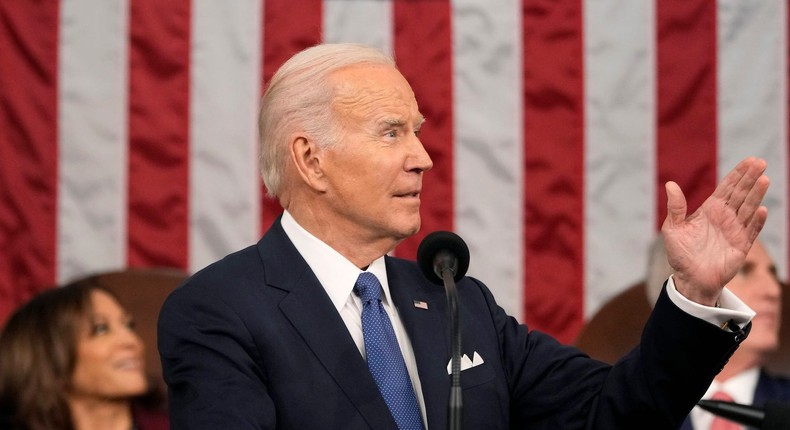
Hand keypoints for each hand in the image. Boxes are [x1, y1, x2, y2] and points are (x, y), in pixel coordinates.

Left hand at [661, 157, 769, 305]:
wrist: (689, 279)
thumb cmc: (680, 254)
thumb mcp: (672, 229)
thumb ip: (675, 207)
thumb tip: (670, 184)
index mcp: (710, 210)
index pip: (727, 187)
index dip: (738, 174)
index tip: (750, 160)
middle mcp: (725, 217)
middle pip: (740, 193)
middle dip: (750, 178)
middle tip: (761, 162)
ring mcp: (735, 231)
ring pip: (748, 209)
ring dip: (756, 195)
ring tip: (764, 179)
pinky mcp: (741, 246)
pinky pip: (751, 231)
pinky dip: (756, 221)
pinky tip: (761, 209)